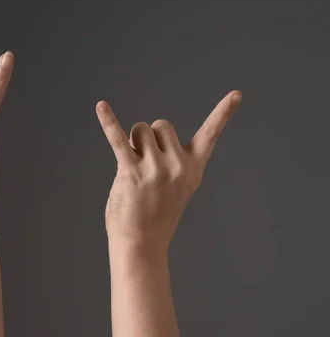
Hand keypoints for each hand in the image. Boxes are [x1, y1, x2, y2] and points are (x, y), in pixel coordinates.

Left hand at [96, 91, 241, 251]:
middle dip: (149, 137)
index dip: (223, 113)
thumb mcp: (177, 187)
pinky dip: (108, 121)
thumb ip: (173, 160)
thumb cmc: (157, 213)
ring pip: (140, 129)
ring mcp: (155, 169)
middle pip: (161, 125)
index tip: (236, 94)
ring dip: (132, 141)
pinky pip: (118, 139)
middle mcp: (177, 166)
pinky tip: (101, 106)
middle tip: (145, 164)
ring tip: (132, 167)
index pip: (211, 135)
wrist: (142, 243)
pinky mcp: (131, 172)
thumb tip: (147, 133)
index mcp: (192, 168)